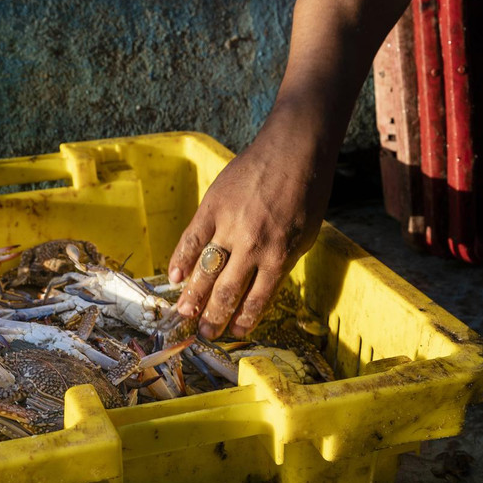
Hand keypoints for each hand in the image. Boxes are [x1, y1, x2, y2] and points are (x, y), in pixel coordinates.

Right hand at [168, 116, 333, 338]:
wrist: (295, 148)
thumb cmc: (307, 192)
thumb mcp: (305, 235)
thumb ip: (281, 261)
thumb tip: (259, 286)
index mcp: (280, 256)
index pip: (257, 299)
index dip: (244, 320)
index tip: (234, 333)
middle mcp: (253, 246)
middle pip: (227, 291)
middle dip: (214, 317)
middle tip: (204, 334)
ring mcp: (230, 225)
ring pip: (205, 270)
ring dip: (193, 296)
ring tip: (185, 315)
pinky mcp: (212, 206)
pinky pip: (192, 239)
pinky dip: (181, 259)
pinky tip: (174, 278)